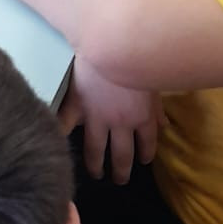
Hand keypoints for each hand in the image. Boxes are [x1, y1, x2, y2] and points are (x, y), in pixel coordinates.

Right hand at [60, 55, 163, 183]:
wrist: (114, 43)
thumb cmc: (141, 58)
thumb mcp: (155, 82)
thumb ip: (158, 108)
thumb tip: (165, 126)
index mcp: (142, 118)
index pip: (147, 144)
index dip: (145, 155)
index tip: (143, 161)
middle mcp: (121, 124)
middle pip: (122, 155)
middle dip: (121, 171)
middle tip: (119, 180)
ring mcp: (97, 117)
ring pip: (95, 150)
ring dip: (96, 165)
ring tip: (96, 173)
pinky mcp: (77, 105)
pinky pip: (67, 125)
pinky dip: (62, 135)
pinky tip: (57, 146)